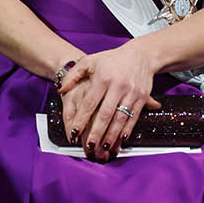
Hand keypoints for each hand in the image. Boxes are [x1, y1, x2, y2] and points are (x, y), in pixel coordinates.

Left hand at [59, 43, 161, 162]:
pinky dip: (127, 130)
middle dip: (97, 132)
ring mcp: (132, 93)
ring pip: (120, 118)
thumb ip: (73, 74)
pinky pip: (134, 117)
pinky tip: (120, 140)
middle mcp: (118, 86)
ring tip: (104, 148)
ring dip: (112, 135)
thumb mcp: (90, 61)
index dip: (82, 119)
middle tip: (89, 146)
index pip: (90, 103)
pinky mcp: (142, 98)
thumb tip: (61, 89)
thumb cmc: (112, 59)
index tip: (74, 132)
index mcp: (103, 78)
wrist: (141, 55)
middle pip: (106, 114)